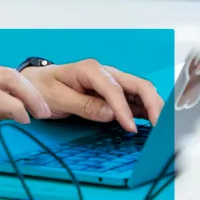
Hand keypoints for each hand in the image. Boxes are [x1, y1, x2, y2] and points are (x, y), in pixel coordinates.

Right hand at [0, 53, 52, 151]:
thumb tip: (5, 107)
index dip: (14, 84)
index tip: (26, 99)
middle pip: (4, 71)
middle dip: (29, 89)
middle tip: (42, 107)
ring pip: (7, 79)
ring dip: (29, 97)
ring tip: (40, 114)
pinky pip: (0, 99)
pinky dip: (17, 108)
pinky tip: (23, 119)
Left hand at [21, 60, 164, 132]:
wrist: (36, 83)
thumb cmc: (44, 88)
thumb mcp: (57, 98)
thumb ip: (84, 106)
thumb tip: (110, 114)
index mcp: (90, 70)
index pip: (114, 89)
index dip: (124, 109)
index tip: (131, 129)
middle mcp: (106, 73)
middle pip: (137, 84)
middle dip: (153, 104)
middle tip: (160, 127)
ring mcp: (111, 82)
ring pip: (140, 91)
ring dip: (154, 107)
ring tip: (162, 128)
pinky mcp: (113, 93)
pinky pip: (134, 100)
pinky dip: (146, 111)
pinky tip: (152, 124)